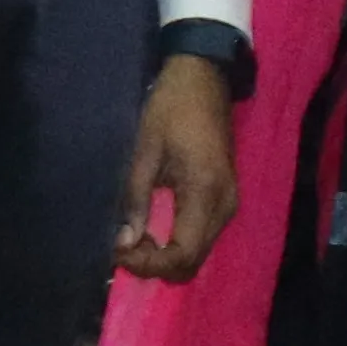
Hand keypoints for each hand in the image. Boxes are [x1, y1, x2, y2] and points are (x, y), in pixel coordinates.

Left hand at [114, 58, 238, 277]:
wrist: (205, 80)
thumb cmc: (171, 109)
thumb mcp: (144, 152)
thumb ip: (135, 199)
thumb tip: (124, 242)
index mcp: (205, 192)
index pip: (182, 253)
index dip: (149, 264)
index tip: (119, 252)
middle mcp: (224, 205)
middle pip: (193, 262)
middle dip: (155, 265)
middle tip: (121, 248)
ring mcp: (228, 203)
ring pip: (198, 253)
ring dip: (165, 257)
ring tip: (132, 240)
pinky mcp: (224, 199)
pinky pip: (201, 237)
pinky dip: (176, 245)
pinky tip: (151, 231)